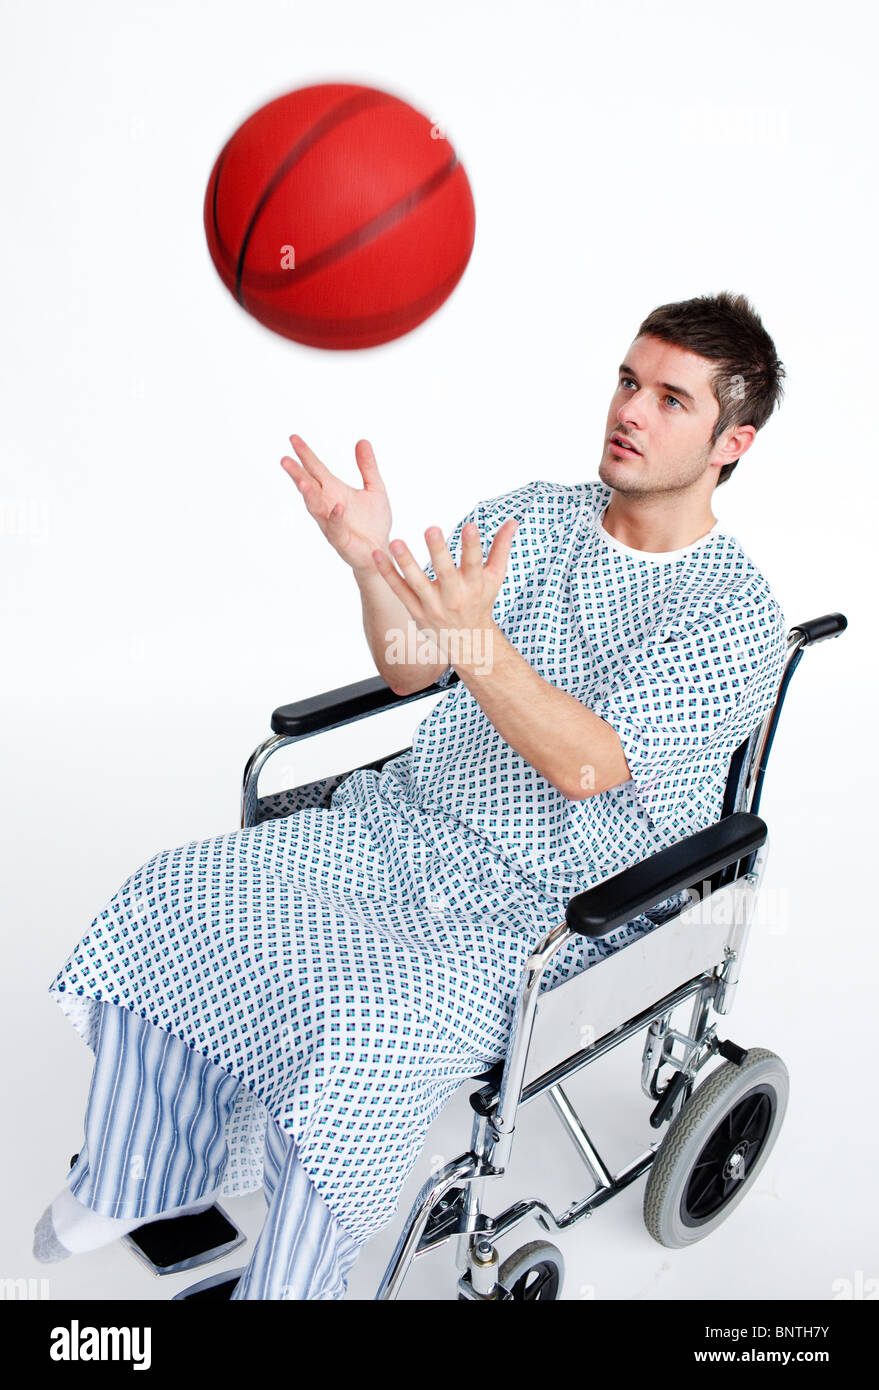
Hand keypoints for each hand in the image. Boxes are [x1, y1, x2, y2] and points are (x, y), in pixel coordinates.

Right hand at [281, 435, 392, 576]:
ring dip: (309, 495)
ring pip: (316, 508)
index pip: (316, 469)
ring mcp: (331, 523)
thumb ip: (367, 467)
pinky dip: (336, 517)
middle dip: (297, 474)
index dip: (305, 455)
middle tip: (285, 460)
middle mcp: (328, 506)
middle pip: (309, 487)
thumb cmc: (374, 523)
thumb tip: (362, 440)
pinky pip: (336, 529)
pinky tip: (337, 506)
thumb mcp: (374, 488)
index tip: (293, 438)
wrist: (380, 551)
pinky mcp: (342, 541)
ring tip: (302, 481)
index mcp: (334, 491)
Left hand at [371, 518, 518, 665]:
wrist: (468, 641)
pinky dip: (388, 574)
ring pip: (417, 582)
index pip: (474, 563)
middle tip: (431, 529)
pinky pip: (399, 591)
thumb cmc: (481, 601)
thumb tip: (513, 521)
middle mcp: (454, 596)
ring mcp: (432, 606)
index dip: (473, 545)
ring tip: (395, 542)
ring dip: (406, 562)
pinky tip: (377, 555)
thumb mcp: (495, 577)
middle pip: (445, 572)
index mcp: (474, 585)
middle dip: (438, 551)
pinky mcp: (415, 611)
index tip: (471, 526)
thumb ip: (501, 548)